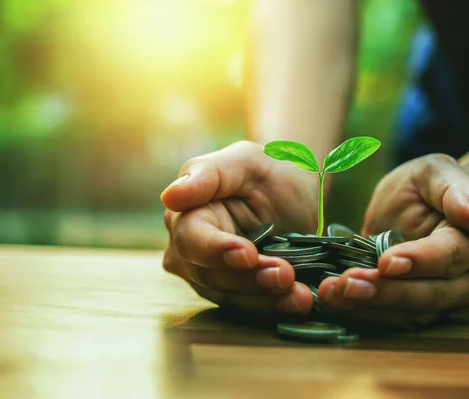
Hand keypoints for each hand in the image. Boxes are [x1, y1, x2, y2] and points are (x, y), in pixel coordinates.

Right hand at [161, 141, 314, 315]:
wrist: (295, 194)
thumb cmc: (267, 171)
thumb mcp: (244, 161)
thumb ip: (207, 174)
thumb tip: (171, 196)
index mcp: (184, 214)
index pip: (191, 239)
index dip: (216, 250)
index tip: (247, 254)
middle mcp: (188, 249)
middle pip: (210, 274)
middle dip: (249, 278)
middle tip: (286, 274)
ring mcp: (208, 275)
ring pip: (230, 296)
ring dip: (265, 297)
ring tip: (297, 293)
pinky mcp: (232, 294)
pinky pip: (249, 306)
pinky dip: (274, 306)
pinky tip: (297, 301)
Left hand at [317, 154, 468, 328]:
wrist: (415, 207)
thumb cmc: (427, 185)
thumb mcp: (436, 173)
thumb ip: (456, 192)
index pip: (449, 256)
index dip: (419, 261)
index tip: (386, 262)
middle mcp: (464, 280)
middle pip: (428, 294)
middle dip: (386, 292)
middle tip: (348, 284)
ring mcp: (439, 300)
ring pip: (406, 313)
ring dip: (366, 308)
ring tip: (331, 293)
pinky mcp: (412, 311)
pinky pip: (388, 319)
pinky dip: (359, 313)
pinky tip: (332, 300)